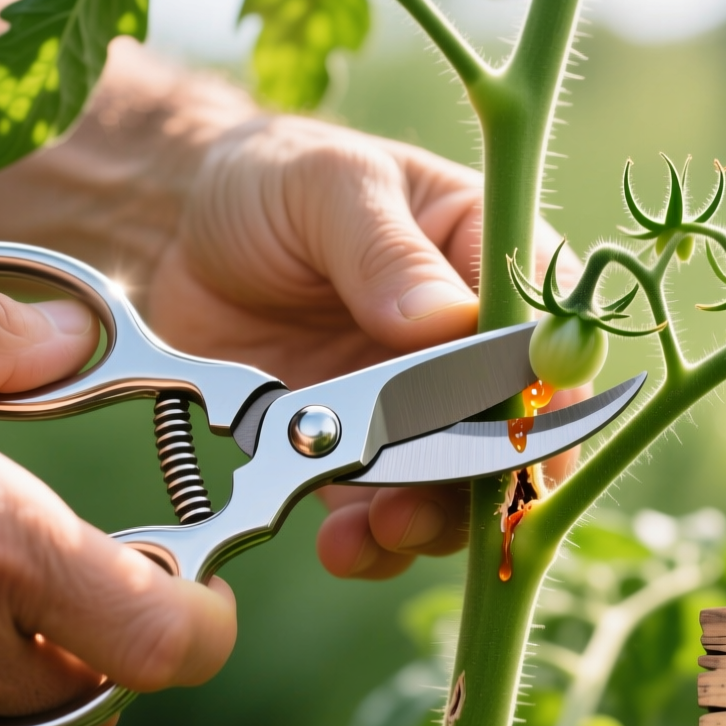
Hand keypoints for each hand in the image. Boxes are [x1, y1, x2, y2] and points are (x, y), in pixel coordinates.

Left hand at [148, 115, 585, 579]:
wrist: (177, 230)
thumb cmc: (272, 181)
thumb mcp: (329, 186)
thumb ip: (383, 251)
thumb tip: (444, 322)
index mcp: (487, 258)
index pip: (549, 334)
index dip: (549, 390)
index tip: (515, 425)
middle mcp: (467, 349)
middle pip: (516, 433)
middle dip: (488, 480)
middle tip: (443, 495)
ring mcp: (413, 413)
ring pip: (457, 491)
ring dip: (432, 523)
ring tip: (382, 528)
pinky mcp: (356, 460)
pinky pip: (382, 518)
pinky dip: (371, 544)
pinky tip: (342, 544)